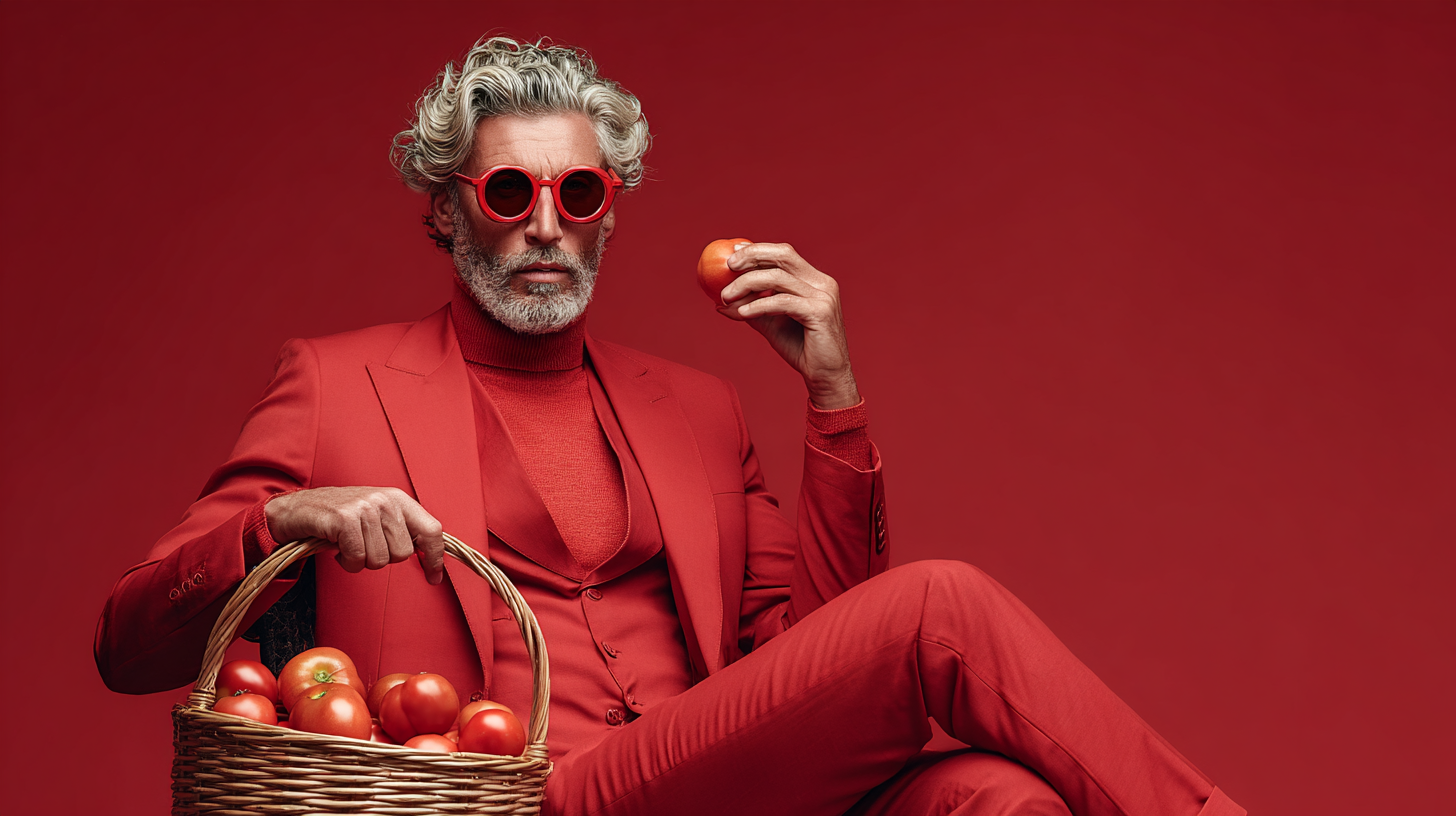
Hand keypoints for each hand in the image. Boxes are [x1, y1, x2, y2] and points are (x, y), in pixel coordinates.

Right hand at [264, 487, 445, 584]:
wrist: (296, 508)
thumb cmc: (339, 517)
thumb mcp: (376, 516)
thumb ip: (401, 530)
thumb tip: (430, 556)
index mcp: (398, 498)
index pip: (431, 530)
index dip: (435, 557)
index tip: (434, 578)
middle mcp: (385, 499)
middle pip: (403, 553)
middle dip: (383, 559)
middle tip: (364, 547)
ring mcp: (365, 507)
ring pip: (380, 559)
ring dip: (361, 561)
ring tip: (349, 546)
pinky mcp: (345, 519)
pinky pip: (357, 558)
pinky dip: (347, 562)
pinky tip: (338, 550)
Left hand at [717, 242, 860, 409]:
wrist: (825, 376)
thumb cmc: (800, 349)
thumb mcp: (771, 324)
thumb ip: (750, 309)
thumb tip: (719, 302)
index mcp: (813, 280)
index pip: (784, 254)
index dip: (758, 250)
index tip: (733, 253)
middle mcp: (821, 283)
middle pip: (783, 255)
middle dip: (752, 256)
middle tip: (728, 266)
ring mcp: (823, 296)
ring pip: (777, 278)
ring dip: (746, 284)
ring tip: (726, 297)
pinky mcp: (820, 312)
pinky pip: (782, 302)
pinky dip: (759, 305)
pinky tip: (742, 312)